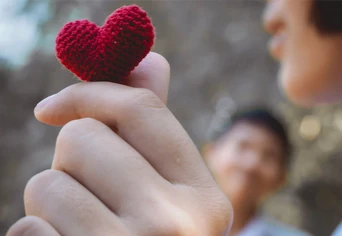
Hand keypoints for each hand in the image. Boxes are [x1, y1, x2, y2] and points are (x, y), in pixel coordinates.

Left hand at [7, 52, 232, 235]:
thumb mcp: (171, 194)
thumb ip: (155, 130)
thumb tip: (152, 60)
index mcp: (203, 198)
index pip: (140, 111)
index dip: (90, 94)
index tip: (52, 108)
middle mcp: (175, 224)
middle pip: (83, 139)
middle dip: (73, 162)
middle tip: (93, 197)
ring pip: (47, 182)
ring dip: (53, 204)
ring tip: (85, 232)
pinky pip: (27, 228)